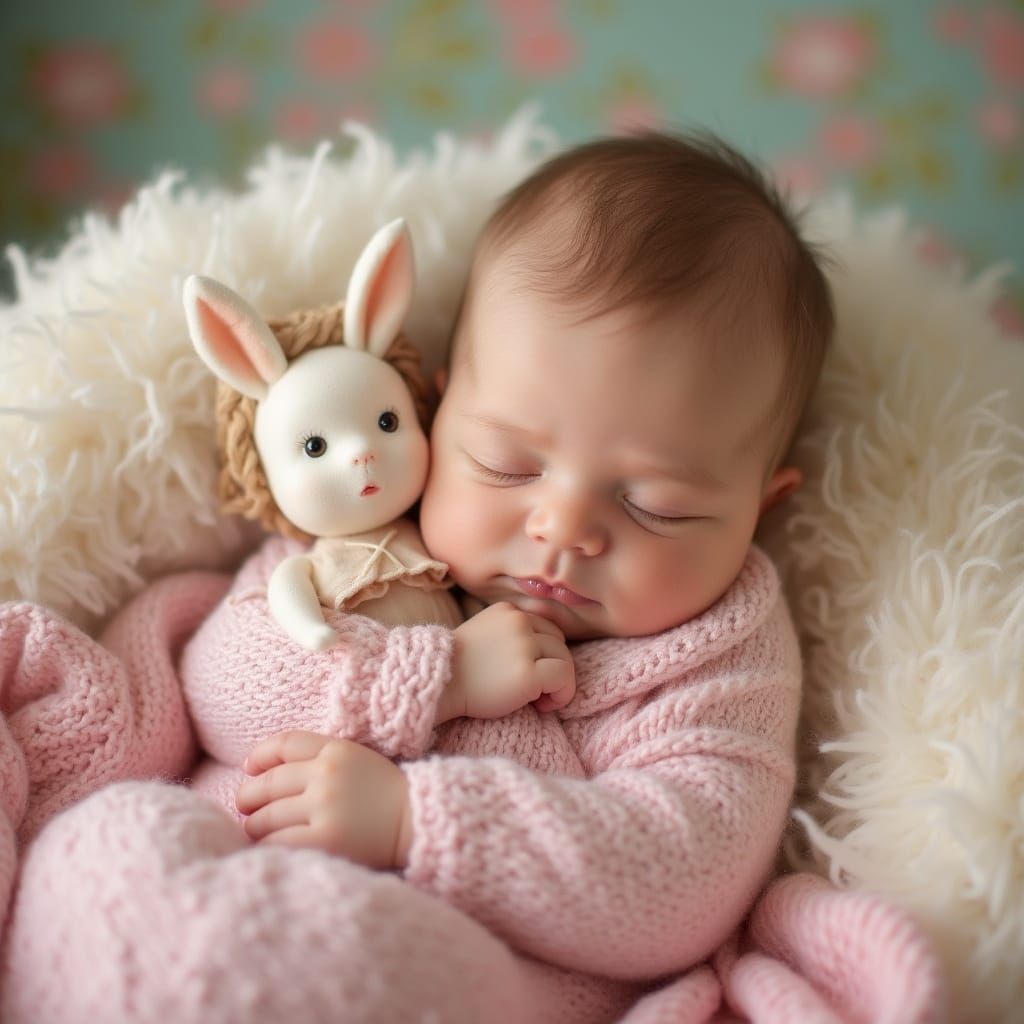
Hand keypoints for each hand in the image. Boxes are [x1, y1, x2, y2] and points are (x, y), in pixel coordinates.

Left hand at [236, 731, 412, 869]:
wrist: (417, 821)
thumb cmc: (384, 793)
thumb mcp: (356, 760)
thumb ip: (318, 758)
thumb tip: (260, 771)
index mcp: (336, 750)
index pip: (284, 743)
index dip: (260, 755)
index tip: (250, 768)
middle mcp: (327, 775)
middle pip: (268, 783)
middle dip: (248, 796)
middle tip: (244, 806)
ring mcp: (325, 807)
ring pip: (267, 816)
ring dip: (254, 825)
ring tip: (255, 830)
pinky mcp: (326, 840)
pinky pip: (279, 843)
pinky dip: (267, 846)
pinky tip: (268, 849)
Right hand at [438, 602, 575, 722]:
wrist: (439, 687)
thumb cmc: (460, 670)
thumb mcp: (486, 635)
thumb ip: (512, 635)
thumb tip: (547, 654)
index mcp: (508, 611)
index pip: (545, 628)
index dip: (543, 653)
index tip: (528, 673)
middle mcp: (519, 621)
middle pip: (558, 642)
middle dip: (552, 666)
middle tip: (534, 691)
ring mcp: (524, 645)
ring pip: (565, 659)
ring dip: (558, 682)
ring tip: (537, 699)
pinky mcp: (528, 672)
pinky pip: (564, 678)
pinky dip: (562, 694)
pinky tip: (542, 706)